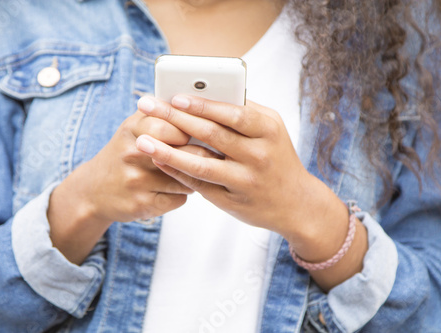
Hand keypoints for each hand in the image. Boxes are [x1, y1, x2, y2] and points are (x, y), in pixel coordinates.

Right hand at [47, 109, 193, 263]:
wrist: (93, 190)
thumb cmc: (124, 153)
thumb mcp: (134, 126)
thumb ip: (161, 112)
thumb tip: (195, 105)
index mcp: (132, 129)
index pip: (172, 124)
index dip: (189, 130)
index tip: (194, 135)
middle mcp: (132, 154)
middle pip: (182, 153)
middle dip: (197, 156)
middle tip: (199, 156)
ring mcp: (136, 181)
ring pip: (186, 179)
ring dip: (192, 178)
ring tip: (184, 174)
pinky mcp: (142, 205)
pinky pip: (179, 199)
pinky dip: (180, 195)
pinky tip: (170, 190)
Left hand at [135, 95, 367, 290]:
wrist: (297, 204)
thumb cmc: (278, 158)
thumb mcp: (271, 130)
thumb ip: (244, 112)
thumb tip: (206, 93)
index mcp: (268, 130)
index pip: (231, 113)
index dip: (202, 105)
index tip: (175, 96)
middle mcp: (258, 155)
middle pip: (211, 134)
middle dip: (175, 119)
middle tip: (147, 107)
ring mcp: (245, 181)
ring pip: (201, 164)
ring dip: (168, 151)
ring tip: (142, 141)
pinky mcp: (233, 201)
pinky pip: (200, 185)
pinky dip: (178, 172)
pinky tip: (159, 161)